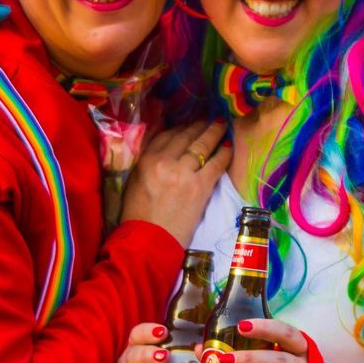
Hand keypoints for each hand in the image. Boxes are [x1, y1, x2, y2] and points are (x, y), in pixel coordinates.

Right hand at [121, 120, 229, 244]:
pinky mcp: (200, 187)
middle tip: (211, 119)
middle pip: (186, 136)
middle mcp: (164, 161)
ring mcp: (183, 173)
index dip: (182, 127)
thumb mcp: (134, 182)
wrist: (149, 243)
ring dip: (214, 133)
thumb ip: (148, 162)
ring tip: (222, 125)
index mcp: (146, 160)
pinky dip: (224, 153)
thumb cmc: (138, 216)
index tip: (191, 124)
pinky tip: (229, 146)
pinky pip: (216, 163)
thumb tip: (164, 146)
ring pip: (202, 145)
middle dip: (200, 126)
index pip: (167, 135)